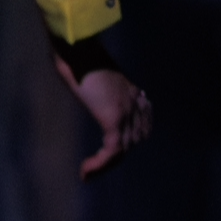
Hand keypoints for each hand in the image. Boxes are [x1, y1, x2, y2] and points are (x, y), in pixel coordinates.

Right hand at [51, 50, 152, 178]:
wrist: (78, 47)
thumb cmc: (76, 52)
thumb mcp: (91, 69)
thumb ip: (93, 79)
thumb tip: (77, 75)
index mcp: (130, 90)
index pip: (144, 121)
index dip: (134, 138)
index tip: (116, 148)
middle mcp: (133, 102)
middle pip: (135, 139)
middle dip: (116, 157)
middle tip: (95, 167)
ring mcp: (126, 111)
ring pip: (123, 151)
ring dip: (105, 166)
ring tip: (88, 173)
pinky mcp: (114, 119)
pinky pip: (112, 152)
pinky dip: (99, 165)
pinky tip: (85, 171)